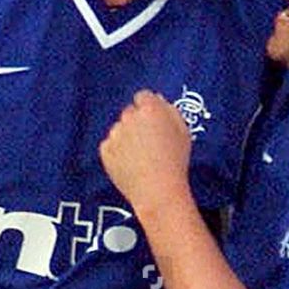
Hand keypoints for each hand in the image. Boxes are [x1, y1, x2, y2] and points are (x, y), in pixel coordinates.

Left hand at [100, 91, 192, 213]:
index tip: (154, 121)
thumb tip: (157, 100)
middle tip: (149, 143)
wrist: (158, 192)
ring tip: (141, 158)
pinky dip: (117, 153)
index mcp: (151, 110)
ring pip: (119, 130)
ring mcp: (115, 135)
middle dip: (137, 123)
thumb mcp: (183, 131)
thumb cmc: (175, 162)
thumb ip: (170, 110)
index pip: (143, 96)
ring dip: (126, 138)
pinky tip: (130, 165)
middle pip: (130, 113)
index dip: (149, 108)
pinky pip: (110, 146)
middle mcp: (129, 117)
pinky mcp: (105, 151)